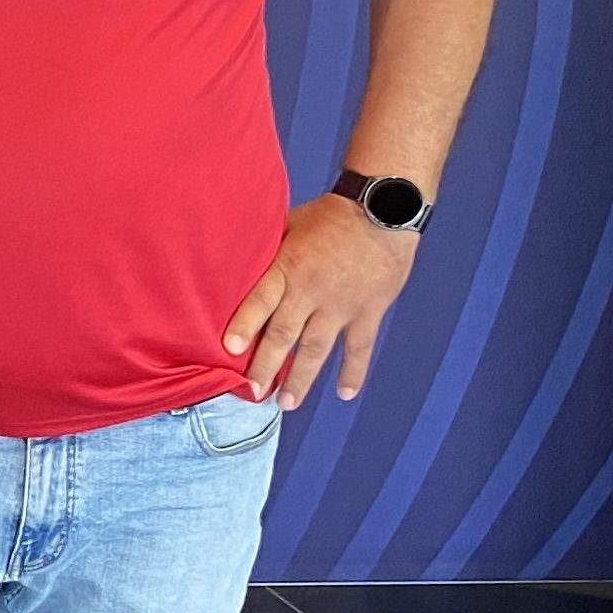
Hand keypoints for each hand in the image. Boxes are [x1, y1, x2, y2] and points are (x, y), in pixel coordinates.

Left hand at [223, 196, 416, 408]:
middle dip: (266, 365)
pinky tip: (345, 393)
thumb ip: (266, 251)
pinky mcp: (370, 310)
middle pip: (284, 333)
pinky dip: (353, 371)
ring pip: (317, 348)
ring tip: (286, 403)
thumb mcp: (288, 224)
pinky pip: (360, 347)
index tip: (229, 350)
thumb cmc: (328, 216)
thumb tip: (231, 264)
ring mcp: (342, 304)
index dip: (244, 325)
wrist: (383, 209)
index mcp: (288, 266)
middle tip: (252, 392)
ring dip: (302, 378)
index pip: (260, 300)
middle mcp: (312, 290)